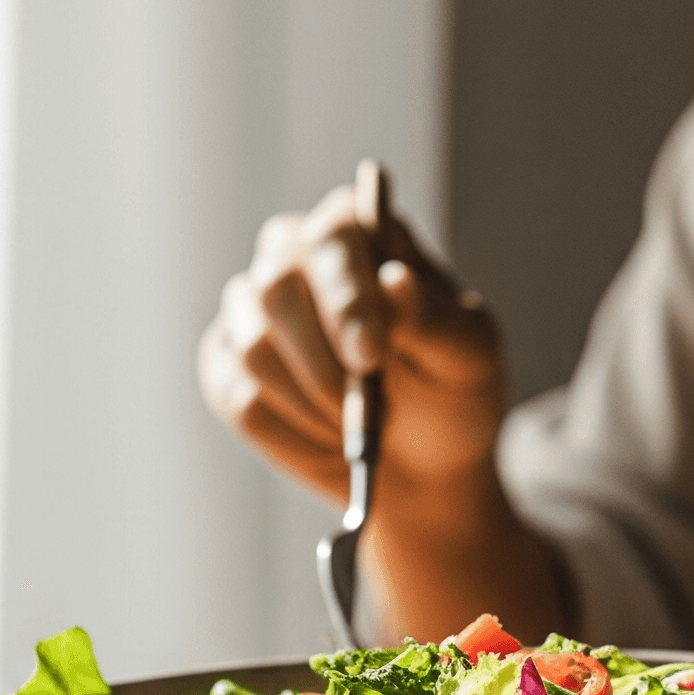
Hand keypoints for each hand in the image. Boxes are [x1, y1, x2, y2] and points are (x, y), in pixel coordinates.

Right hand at [198, 176, 506, 511]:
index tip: (370, 354)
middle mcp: (296, 254)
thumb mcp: (468, 358)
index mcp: (360, 231)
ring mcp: (252, 308)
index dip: (347, 295)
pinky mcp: (225, 364)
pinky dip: (291, 435)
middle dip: (324, 363)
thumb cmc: (450, 391)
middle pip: (277, 285)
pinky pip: (237, 397)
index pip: (335, 234)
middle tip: (364, 409)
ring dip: (312, 404)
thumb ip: (433, 319)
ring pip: (253, 348)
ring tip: (358, 427)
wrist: (422, 463)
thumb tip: (395, 279)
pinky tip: (328, 441)